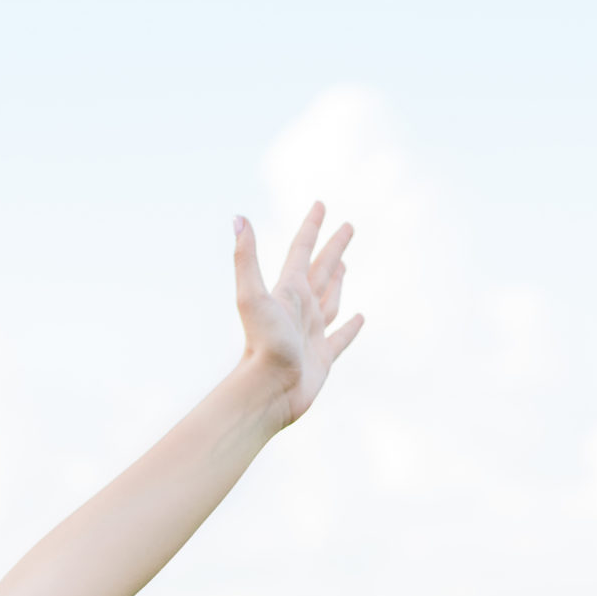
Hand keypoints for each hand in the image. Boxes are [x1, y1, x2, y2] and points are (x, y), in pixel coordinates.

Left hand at [234, 202, 361, 428]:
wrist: (267, 390)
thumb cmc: (262, 344)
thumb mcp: (253, 295)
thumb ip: (246, 257)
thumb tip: (237, 217)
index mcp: (288, 292)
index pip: (301, 251)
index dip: (311, 227)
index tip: (320, 205)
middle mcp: (300, 309)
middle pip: (321, 270)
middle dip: (333, 247)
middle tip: (348, 227)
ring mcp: (312, 333)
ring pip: (330, 299)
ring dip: (338, 282)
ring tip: (344, 267)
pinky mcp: (323, 357)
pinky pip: (341, 337)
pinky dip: (351, 327)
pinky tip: (359, 318)